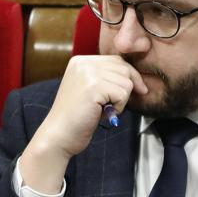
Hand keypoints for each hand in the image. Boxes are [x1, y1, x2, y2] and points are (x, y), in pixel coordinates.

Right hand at [19, 55, 147, 192]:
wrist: (59, 135)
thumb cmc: (77, 118)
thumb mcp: (90, 90)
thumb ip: (106, 78)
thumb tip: (137, 78)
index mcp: (80, 61)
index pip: (117, 61)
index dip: (130, 77)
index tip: (138, 90)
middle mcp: (83, 63)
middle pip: (124, 69)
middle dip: (126, 90)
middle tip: (113, 106)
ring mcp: (88, 73)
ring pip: (126, 82)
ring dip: (121, 101)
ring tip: (103, 110)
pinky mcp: (93, 87)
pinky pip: (122, 94)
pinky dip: (118, 108)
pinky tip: (102, 114)